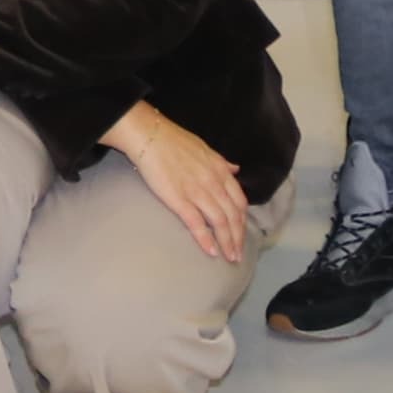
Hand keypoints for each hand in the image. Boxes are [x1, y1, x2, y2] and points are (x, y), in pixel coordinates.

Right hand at [102, 100, 256, 267]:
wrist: (150, 136)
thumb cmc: (174, 140)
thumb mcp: (205, 148)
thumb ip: (222, 162)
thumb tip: (236, 169)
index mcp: (221, 170)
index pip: (239, 201)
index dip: (242, 221)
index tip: (241, 234)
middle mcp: (214, 182)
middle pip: (233, 216)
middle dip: (238, 238)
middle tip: (238, 255)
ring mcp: (198, 192)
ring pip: (220, 222)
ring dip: (227, 243)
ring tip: (229, 257)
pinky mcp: (179, 200)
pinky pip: (197, 223)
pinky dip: (206, 240)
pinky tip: (211, 252)